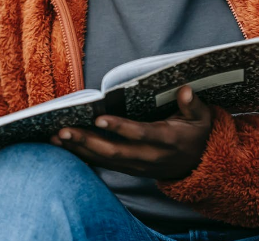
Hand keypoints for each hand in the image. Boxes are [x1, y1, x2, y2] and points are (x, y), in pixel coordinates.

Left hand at [52, 86, 213, 179]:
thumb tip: (184, 89)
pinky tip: (63, 146)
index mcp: (167, 140)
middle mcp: (149, 156)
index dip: (119, 127)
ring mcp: (138, 165)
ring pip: (105, 160)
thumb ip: (193, 105)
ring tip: (55, 137)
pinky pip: (103, 164)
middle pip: (114, 151)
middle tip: (63, 130)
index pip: (140, 134)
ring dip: (79, 149)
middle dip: (87, 141)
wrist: (199, 166)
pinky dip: (83, 155)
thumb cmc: (197, 134)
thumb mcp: (202, 119)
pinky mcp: (129, 169)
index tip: (98, 117)